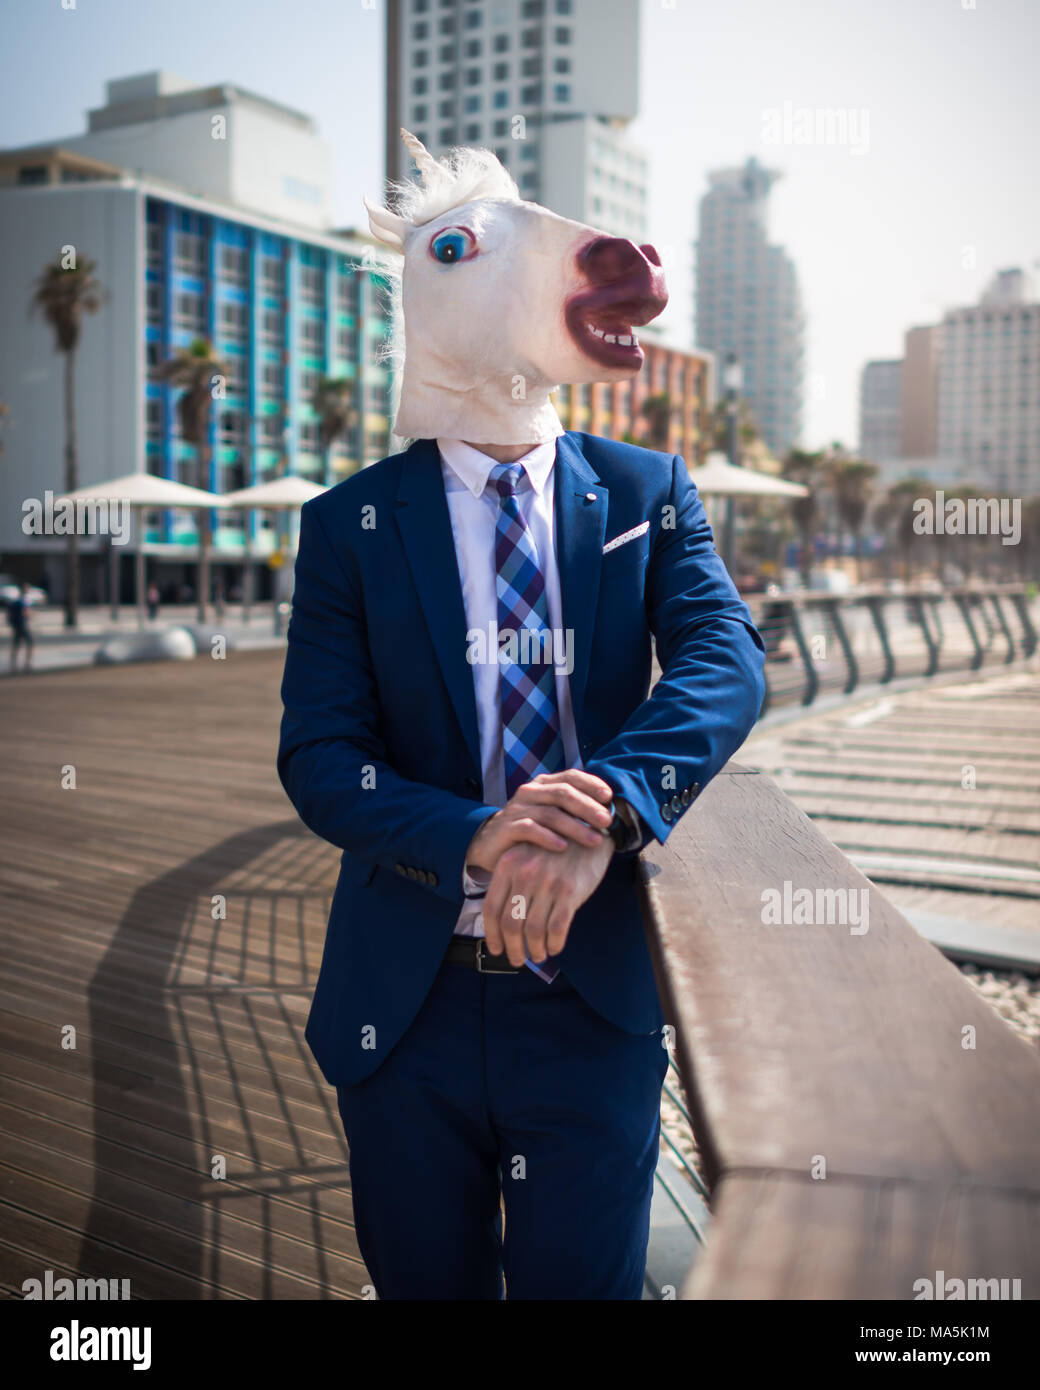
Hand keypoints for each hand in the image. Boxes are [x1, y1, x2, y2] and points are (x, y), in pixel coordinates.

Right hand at [466, 770, 613, 874]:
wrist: (493, 845)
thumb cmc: (532, 832)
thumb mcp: (553, 816)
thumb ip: (574, 810)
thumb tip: (610, 814)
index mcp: (543, 784)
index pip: (571, 776)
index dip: (592, 784)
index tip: (610, 798)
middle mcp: (530, 791)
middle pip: (563, 793)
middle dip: (588, 807)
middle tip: (607, 822)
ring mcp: (517, 808)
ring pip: (550, 813)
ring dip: (575, 827)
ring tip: (594, 841)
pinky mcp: (506, 827)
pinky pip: (529, 829)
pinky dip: (548, 837)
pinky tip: (563, 848)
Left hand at [482, 834, 614, 966]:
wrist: (590, 829)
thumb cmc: (556, 848)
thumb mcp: (526, 856)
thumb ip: (513, 883)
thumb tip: (503, 924)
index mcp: (508, 865)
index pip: (491, 908)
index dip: (492, 934)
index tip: (497, 949)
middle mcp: (525, 873)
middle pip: (510, 924)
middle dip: (513, 948)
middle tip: (517, 960)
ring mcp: (547, 882)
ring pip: (533, 930)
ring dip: (535, 950)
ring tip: (539, 955)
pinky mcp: (570, 891)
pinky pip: (557, 928)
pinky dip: (554, 944)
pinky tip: (555, 947)